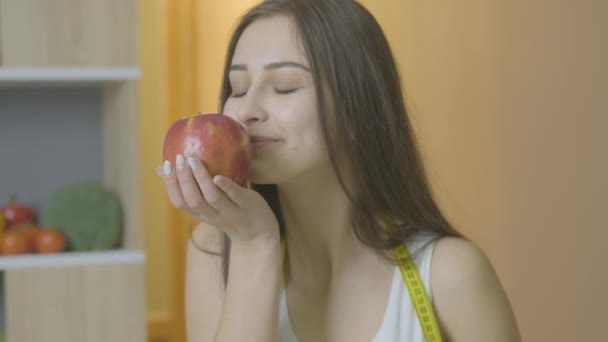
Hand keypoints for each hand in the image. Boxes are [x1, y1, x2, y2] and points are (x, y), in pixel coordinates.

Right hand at [156, 154, 278, 243]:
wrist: (258, 233)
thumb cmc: (228, 211)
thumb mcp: (206, 204)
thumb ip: (187, 188)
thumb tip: (160, 168)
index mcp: (200, 213)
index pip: (179, 202)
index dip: (171, 185)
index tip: (165, 165)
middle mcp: (213, 215)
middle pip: (194, 201)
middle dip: (184, 180)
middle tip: (178, 159)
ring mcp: (231, 210)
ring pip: (212, 198)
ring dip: (201, 180)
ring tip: (194, 161)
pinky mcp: (247, 204)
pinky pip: (235, 196)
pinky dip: (226, 187)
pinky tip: (217, 177)